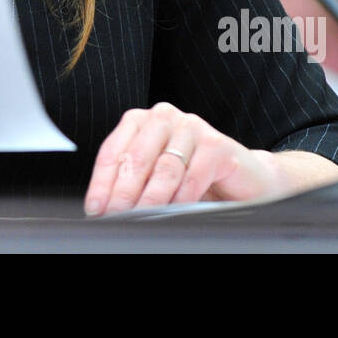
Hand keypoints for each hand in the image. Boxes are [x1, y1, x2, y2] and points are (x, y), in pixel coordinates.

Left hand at [84, 102, 288, 216]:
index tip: (95, 209)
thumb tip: (103, 208)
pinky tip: (176, 214)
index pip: (113, 151)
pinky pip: (193, 176)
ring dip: (150, 200)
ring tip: (141, 220)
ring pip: (164, 169)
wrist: (242, 178)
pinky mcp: (216, 144)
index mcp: (141, 122)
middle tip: (115, 217)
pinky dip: (182, 199)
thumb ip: (132, 184)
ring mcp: (191, 127)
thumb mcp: (155, 177)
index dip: (101, 183)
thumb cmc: (193, 176)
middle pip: (136, 158)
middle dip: (122, 193)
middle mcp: (164, 118)